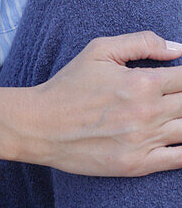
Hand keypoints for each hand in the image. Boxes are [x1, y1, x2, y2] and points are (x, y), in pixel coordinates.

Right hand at [27, 31, 181, 175]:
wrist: (40, 125)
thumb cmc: (69, 86)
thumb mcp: (99, 51)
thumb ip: (142, 42)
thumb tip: (178, 49)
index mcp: (143, 83)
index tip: (180, 81)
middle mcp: (148, 112)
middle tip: (176, 98)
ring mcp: (144, 141)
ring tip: (175, 115)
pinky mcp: (138, 165)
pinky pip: (180, 160)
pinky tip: (178, 138)